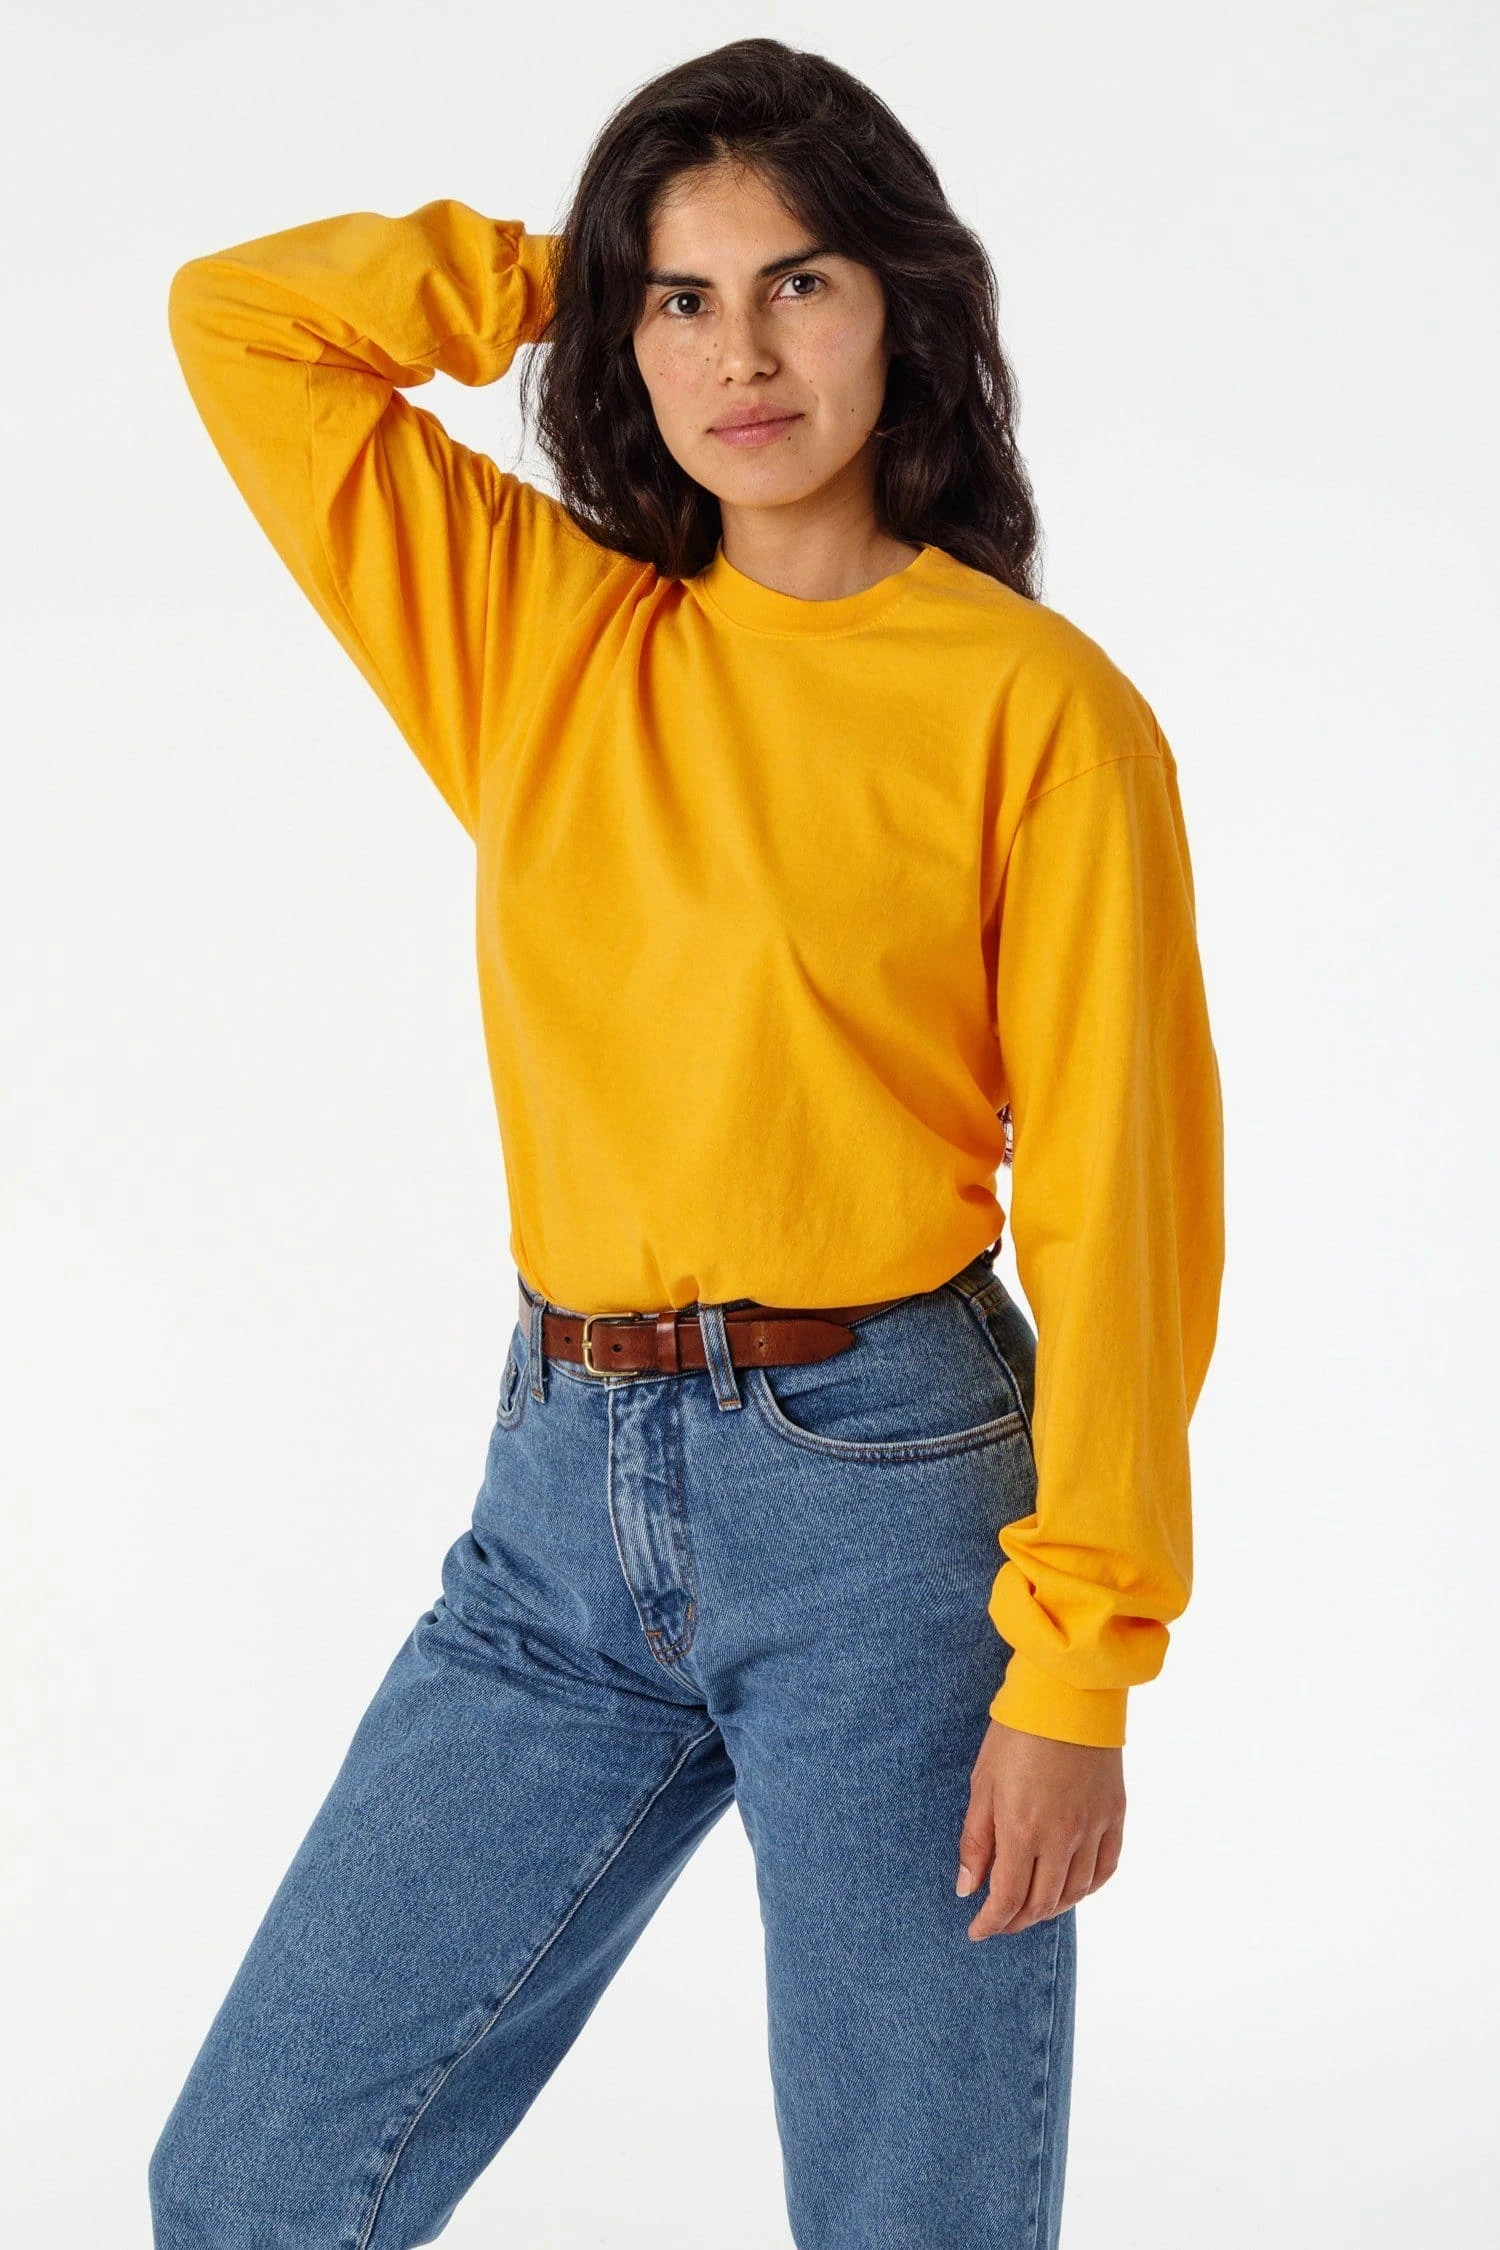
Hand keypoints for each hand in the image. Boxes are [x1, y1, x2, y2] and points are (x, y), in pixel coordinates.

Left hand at [956, 1719, 1125, 1940]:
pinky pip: (1105, 1869)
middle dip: (1016, 1920)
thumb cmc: (1016, 1733)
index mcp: (1022, 1829)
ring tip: (1031, 1909)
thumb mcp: (983, 1783)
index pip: (1008, 1898)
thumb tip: (967, 1888)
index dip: (991, 1922)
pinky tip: (1071, 1889)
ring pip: (1074, 1892)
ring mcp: (1092, 1828)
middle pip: (1041, 1903)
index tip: (977, 1930)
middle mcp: (1061, 1837)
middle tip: (1000, 1921)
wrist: (1067, 1696)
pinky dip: (1087, 1888)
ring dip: (1050, 1909)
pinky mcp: (1114, 1815)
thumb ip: (976, 1841)